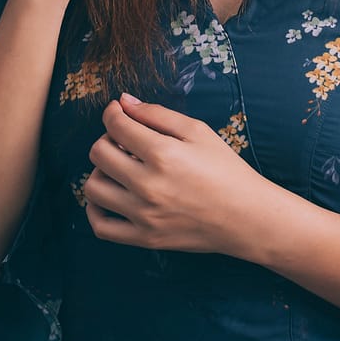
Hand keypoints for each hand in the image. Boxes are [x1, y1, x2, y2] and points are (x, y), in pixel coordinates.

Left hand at [83, 93, 268, 254]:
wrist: (246, 216)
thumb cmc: (225, 169)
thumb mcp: (198, 131)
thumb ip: (157, 113)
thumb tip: (124, 102)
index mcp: (163, 154)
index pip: (115, 126)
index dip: (112, 113)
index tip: (117, 111)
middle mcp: (148, 185)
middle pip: (98, 153)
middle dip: (106, 139)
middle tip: (124, 140)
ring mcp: (144, 215)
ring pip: (93, 188)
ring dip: (100, 171)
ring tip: (119, 168)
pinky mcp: (145, 238)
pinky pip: (101, 226)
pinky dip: (96, 209)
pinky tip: (111, 196)